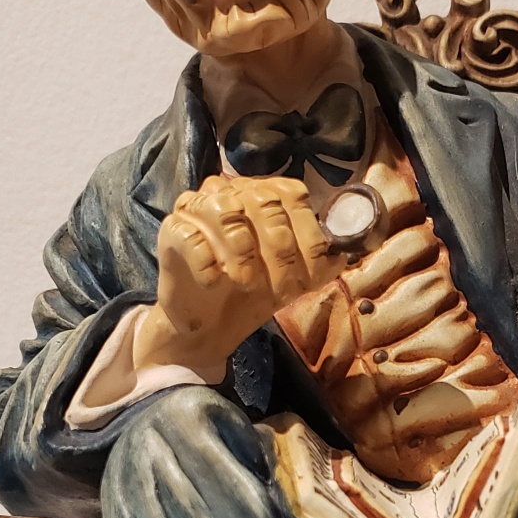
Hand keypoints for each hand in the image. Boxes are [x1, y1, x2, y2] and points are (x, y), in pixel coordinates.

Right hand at [134, 176, 340, 376]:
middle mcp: (232, 192)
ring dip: (243, 252)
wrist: (210, 325)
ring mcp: (198, 207)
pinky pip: (191, 235)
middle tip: (280, 286)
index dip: (305, 233)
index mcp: (264, 195)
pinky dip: (208, 263)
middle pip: (262, 201)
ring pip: (225, 210)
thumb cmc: (252, 293)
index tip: (307, 274)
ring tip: (245, 281)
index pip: (291, 194)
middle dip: (279, 250)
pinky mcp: (172, 230)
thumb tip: (345, 251)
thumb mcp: (295, 279)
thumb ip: (320, 261)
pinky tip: (214, 282)